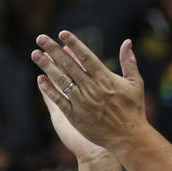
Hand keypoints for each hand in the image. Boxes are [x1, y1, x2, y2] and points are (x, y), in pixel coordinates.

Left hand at [31, 33, 146, 152]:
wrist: (129, 137)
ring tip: (36, 54)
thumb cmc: (134, 110)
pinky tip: (41, 79)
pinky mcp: (76, 115)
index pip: (87, 57)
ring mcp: (82, 102)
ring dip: (47, 66)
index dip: (74, 44)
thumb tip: (127, 42)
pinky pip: (59, 99)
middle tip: (41, 38)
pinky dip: (49, 89)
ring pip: (61, 80)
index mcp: (106, 79)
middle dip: (54, 50)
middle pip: (69, 65)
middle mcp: (92, 88)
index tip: (62, 34)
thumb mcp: (135, 83)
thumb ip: (129, 62)